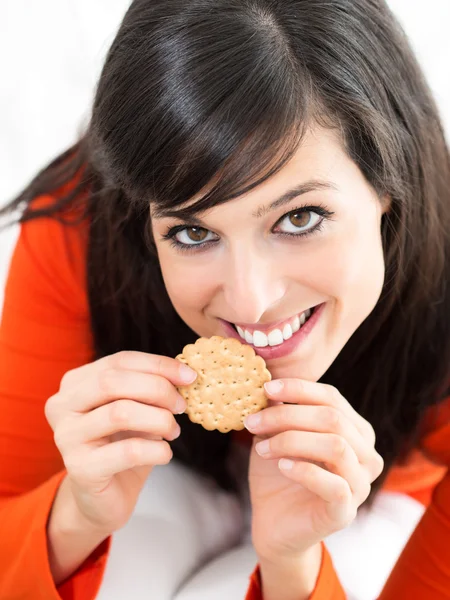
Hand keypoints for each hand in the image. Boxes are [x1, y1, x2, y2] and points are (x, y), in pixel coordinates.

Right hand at [45, 350, 196, 535]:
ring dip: (159, 419)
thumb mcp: (136, 409)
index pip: (120, 361)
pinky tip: (164, 454)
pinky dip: (156, 449)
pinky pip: (128, 451)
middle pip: (113, 381)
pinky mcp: (79, 468)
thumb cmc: (122, 445)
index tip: (190, 376)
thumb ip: (150, 387)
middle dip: (157, 389)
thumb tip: (184, 374)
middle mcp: (62, 406)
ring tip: (173, 431)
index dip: (158, 365)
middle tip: (181, 405)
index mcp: (75, 383)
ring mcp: (66, 437)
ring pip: (120, 413)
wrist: (104, 498)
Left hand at [245, 378, 383, 563]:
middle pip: (333, 419)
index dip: (299, 389)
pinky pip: (334, 485)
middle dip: (287, 415)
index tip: (266, 388)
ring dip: (291, 441)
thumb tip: (272, 386)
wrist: (274, 523)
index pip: (332, 398)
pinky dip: (304, 470)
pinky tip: (281, 466)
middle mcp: (366, 455)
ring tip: (261, 447)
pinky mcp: (346, 511)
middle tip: (253, 422)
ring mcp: (360, 485)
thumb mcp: (277, 435)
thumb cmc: (279, 473)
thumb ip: (280, 412)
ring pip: (336, 446)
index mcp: (355, 431)